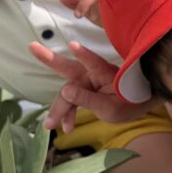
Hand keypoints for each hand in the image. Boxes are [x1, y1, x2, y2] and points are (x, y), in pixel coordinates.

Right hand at [28, 40, 149, 131]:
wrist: (139, 104)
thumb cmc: (129, 103)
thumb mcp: (110, 108)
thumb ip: (88, 99)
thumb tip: (65, 91)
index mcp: (103, 74)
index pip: (92, 62)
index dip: (83, 54)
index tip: (73, 46)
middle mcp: (93, 74)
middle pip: (69, 68)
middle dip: (49, 59)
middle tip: (32, 46)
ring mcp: (88, 81)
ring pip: (68, 93)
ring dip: (59, 108)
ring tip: (49, 125)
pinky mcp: (86, 89)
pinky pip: (72, 100)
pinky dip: (69, 113)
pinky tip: (67, 127)